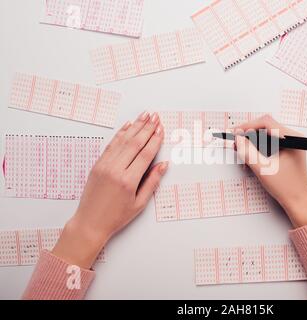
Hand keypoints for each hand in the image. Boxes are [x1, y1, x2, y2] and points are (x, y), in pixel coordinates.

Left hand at [52, 112, 167, 268]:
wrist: (90, 223)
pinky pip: (111, 145)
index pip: (145, 155)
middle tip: (155, 117)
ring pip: (123, 141)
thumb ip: (152, 182)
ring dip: (135, 126)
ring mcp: (104, 166)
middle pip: (135, 143)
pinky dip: (120, 133)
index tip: (161, 130)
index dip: (155, 140)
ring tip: (144, 115)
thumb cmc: (116, 216)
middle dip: (147, 128)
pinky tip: (128, 125)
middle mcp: (115, 170)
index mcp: (128, 181)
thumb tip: (163, 165)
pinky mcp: (97, 165)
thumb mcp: (139, 203)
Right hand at [234, 115, 306, 228]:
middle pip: (267, 127)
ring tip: (242, 151)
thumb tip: (238, 139)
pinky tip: (251, 156)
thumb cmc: (286, 187)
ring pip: (267, 135)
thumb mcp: (263, 168)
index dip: (248, 126)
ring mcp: (292, 144)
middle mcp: (294, 138)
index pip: (267, 123)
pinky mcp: (288, 150)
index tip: (236, 133)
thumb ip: (248, 152)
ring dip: (253, 141)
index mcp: (292, 139)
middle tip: (236, 142)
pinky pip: (271, 142)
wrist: (298, 201)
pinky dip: (259, 147)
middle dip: (249, 134)